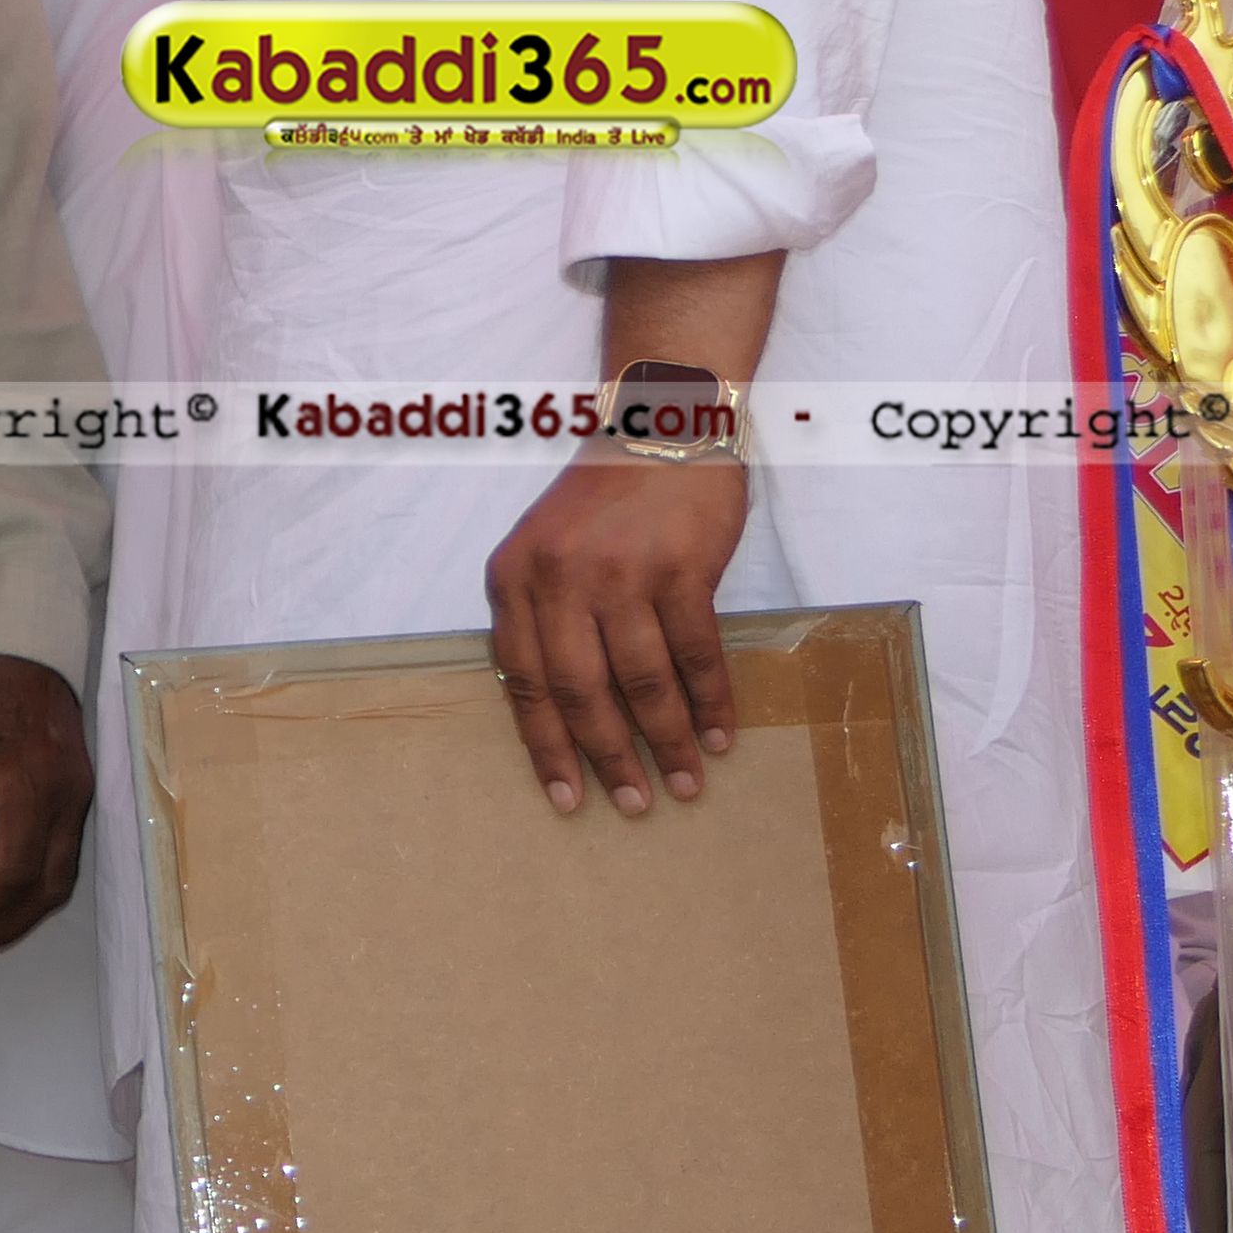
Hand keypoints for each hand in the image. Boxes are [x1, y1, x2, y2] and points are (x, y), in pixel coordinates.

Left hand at [0, 651, 93, 954]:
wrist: (31, 651)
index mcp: (36, 787)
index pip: (18, 867)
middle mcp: (68, 802)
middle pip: (47, 884)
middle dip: (9, 923)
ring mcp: (79, 801)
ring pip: (62, 878)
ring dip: (26, 914)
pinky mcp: (78, 799)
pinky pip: (66, 859)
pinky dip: (40, 890)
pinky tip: (13, 900)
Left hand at [487, 458, 748, 814]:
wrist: (656, 428)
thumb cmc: (601, 502)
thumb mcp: (543, 550)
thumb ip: (543, 618)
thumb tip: (561, 713)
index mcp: (513, 578)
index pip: (523, 680)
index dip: (545, 745)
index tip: (565, 797)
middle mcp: (558, 578)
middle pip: (579, 690)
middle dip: (606, 757)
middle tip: (632, 804)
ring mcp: (620, 573)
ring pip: (640, 680)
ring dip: (665, 740)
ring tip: (682, 784)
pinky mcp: (679, 568)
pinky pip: (695, 652)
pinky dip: (709, 700)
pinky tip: (719, 734)